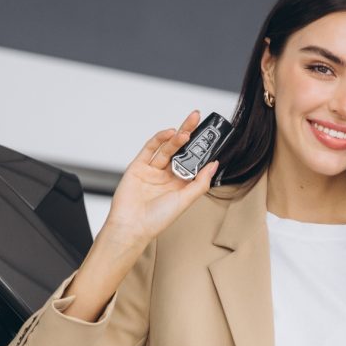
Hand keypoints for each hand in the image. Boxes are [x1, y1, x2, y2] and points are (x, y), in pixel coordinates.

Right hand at [103, 110, 220, 242]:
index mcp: (180, 184)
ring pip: (166, 148)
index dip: (200, 149)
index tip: (209, 138)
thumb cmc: (157, 219)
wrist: (132, 227)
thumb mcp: (185, 200)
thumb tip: (214, 165)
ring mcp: (152, 170)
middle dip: (188, 133)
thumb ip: (201, 182)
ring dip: (176, 137)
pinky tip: (170, 133)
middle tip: (197, 119)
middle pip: (180, 150)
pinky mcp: (138, 166)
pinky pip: (149, 149)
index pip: (192, 161)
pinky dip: (159, 139)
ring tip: (186, 131)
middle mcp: (166, 176)